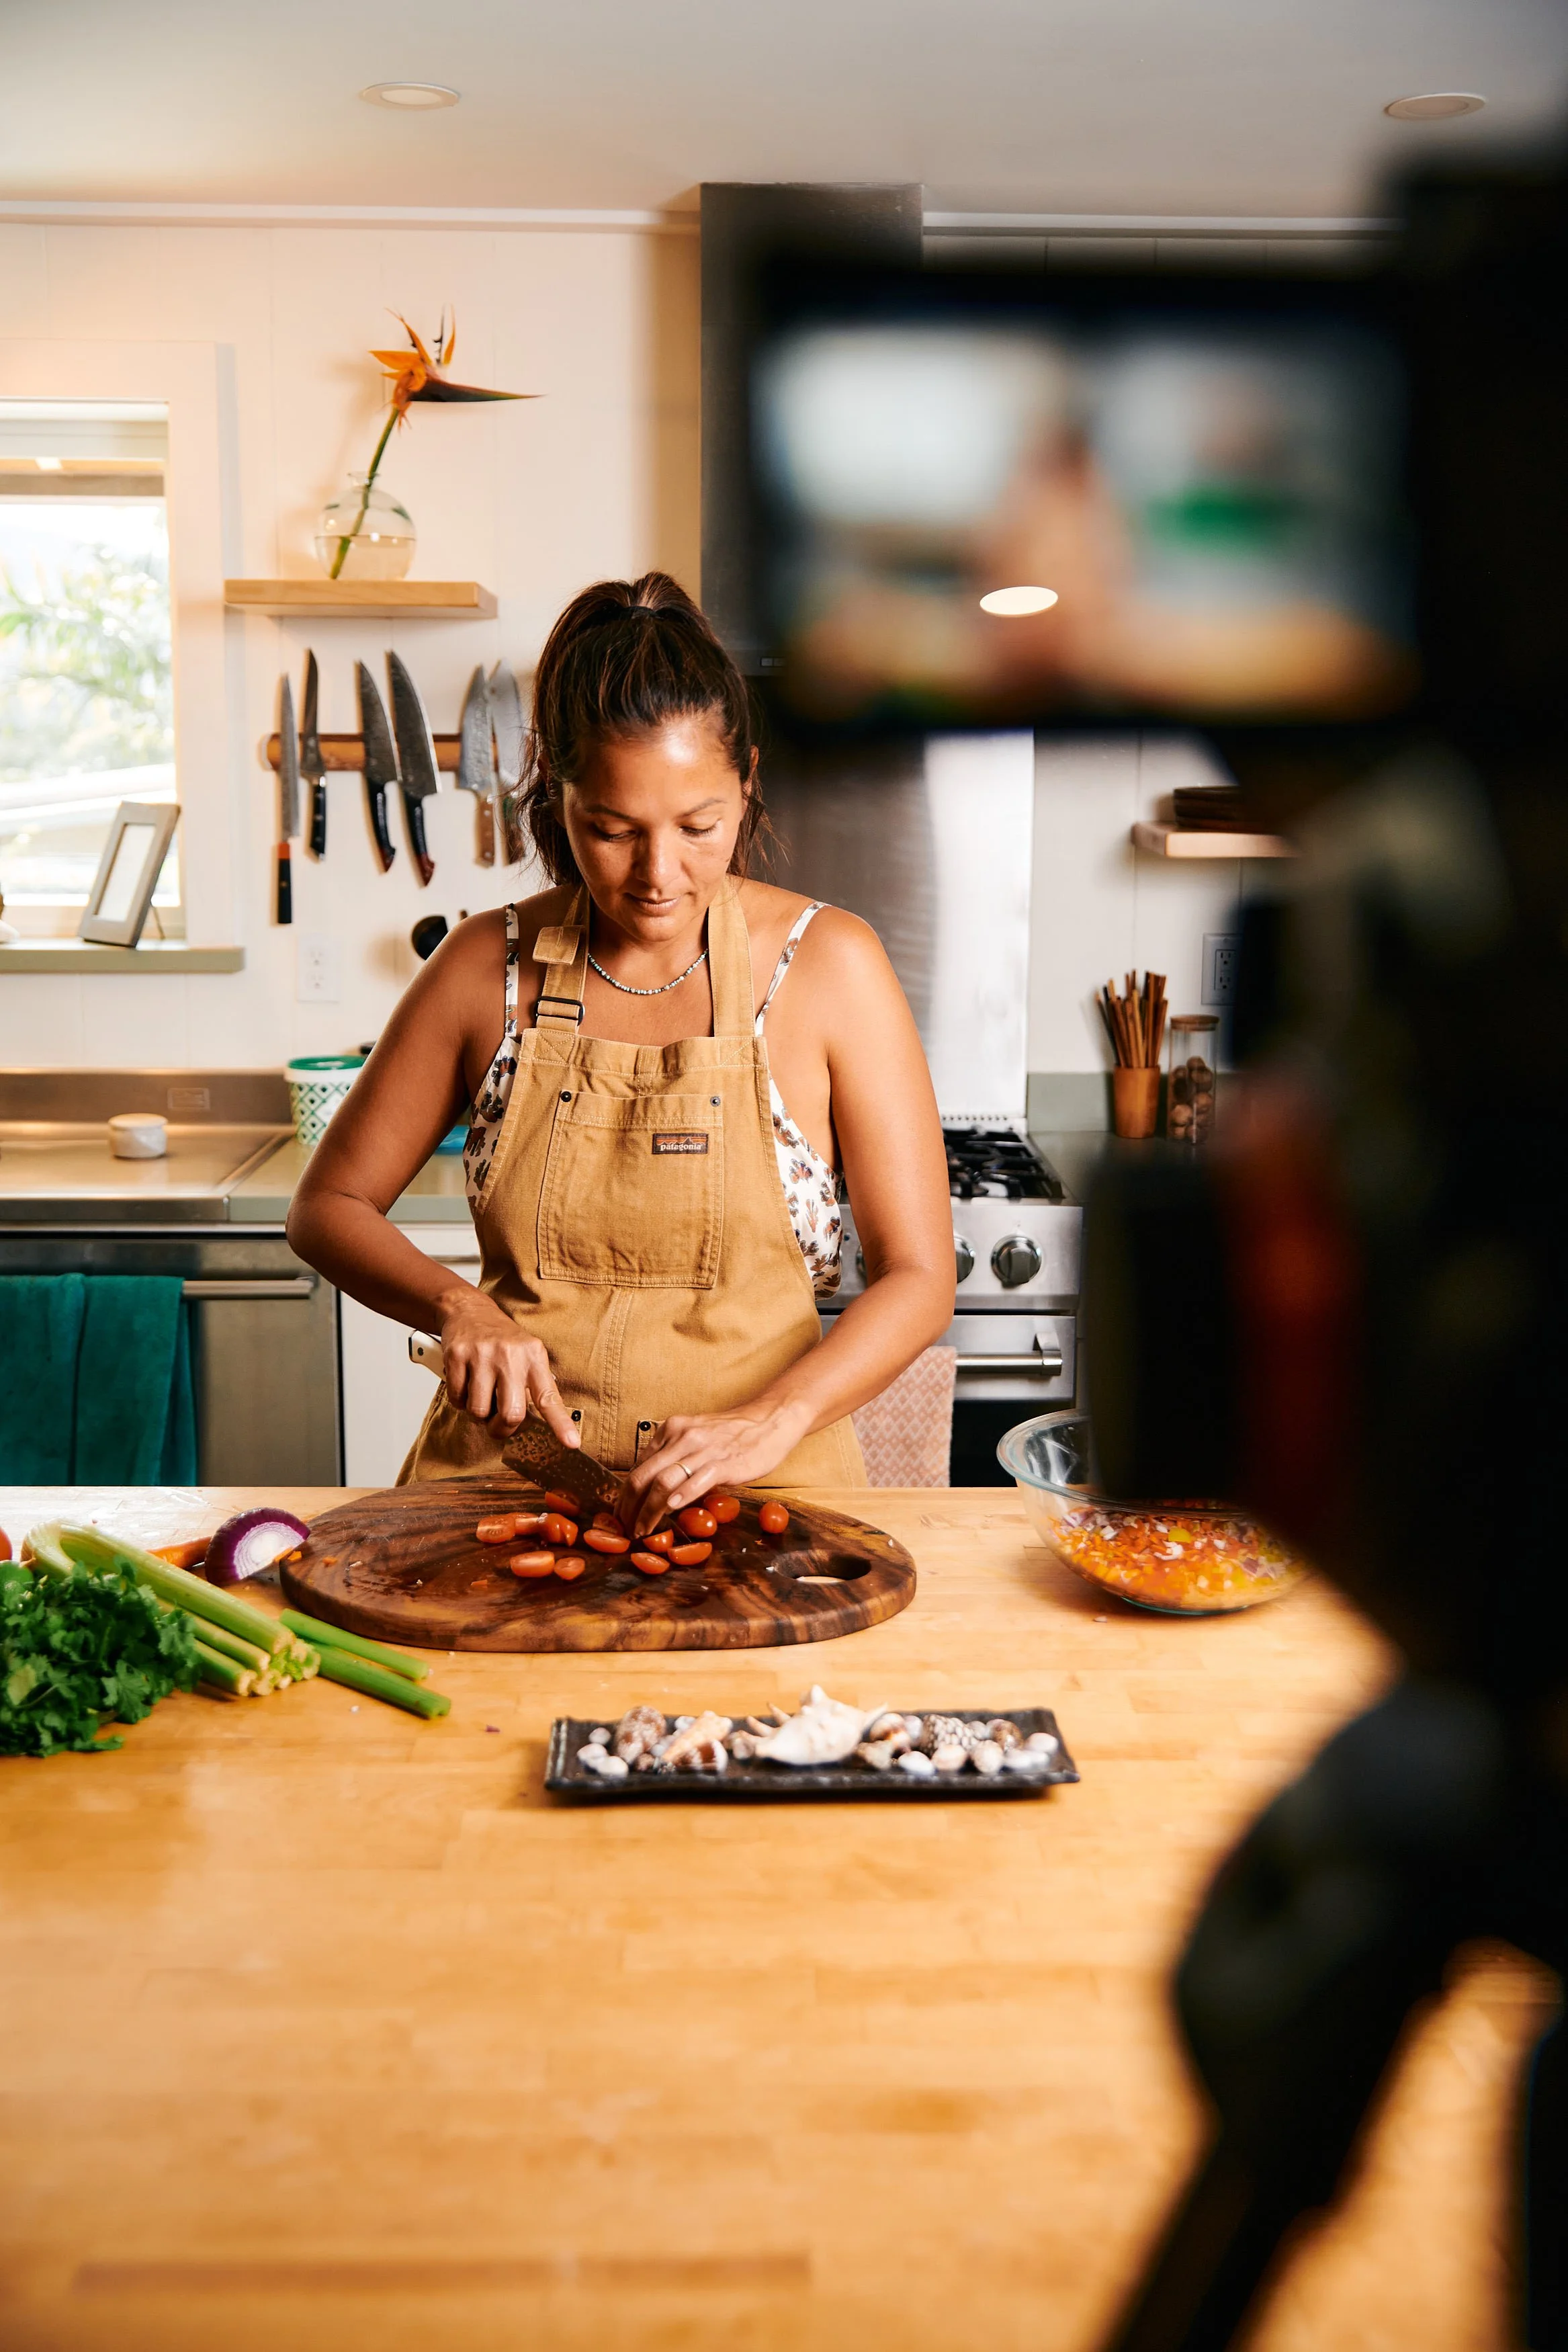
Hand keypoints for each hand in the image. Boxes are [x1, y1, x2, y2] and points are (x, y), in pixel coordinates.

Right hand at [437, 1293, 578, 1446]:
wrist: (468, 1310)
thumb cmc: (501, 1339)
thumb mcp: (528, 1354)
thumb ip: (535, 1385)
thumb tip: (542, 1423)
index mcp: (534, 1357)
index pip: (549, 1397)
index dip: (561, 1424)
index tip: (572, 1443)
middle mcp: (510, 1356)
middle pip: (511, 1414)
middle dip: (501, 1428)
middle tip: (497, 1424)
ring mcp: (482, 1355)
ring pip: (479, 1411)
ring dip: (478, 1413)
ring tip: (480, 1396)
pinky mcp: (458, 1356)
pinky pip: (457, 1399)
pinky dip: (459, 1401)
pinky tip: (465, 1383)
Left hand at [617, 1399, 812, 1536]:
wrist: (769, 1420)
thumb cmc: (732, 1434)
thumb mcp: (695, 1437)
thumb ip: (674, 1456)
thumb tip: (653, 1488)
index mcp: (671, 1430)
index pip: (638, 1467)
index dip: (624, 1496)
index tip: (622, 1516)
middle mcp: (681, 1437)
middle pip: (642, 1476)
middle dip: (628, 1508)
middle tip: (625, 1529)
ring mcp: (702, 1449)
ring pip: (663, 1481)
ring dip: (648, 1511)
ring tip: (643, 1530)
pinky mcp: (724, 1462)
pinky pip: (696, 1481)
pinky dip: (681, 1496)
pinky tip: (671, 1510)